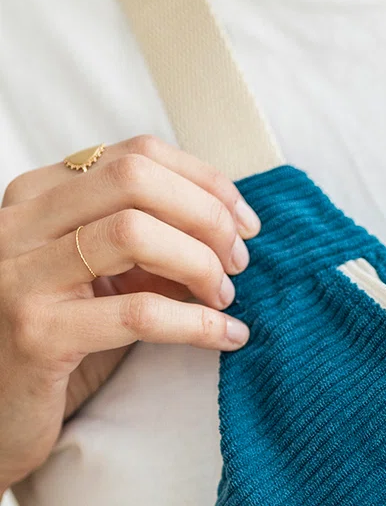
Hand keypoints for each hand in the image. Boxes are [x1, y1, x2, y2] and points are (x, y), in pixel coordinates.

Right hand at [0, 135, 258, 489]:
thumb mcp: (100, 283)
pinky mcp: (37, 333)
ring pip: (134, 233)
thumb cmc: (57, 349)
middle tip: (237, 262)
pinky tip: (228, 335)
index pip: (134, 156)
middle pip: (135, 181)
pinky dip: (198, 323)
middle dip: (206, 216)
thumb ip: (145, 247)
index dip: (204, 182)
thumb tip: (224, 226)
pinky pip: (138, 314)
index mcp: (36, 199)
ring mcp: (21, 275)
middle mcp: (19, 224)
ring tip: (223, 298)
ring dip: (199, 264)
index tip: (243, 222)